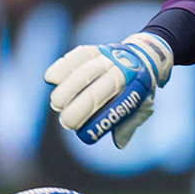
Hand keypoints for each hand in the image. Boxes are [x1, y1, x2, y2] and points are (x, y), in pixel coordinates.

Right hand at [45, 33, 172, 148]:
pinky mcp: (94, 50)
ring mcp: (108, 58)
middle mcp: (124, 71)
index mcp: (138, 88)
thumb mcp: (142, 107)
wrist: (143, 57)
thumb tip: (119, 143)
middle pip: (98, 91)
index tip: (83, 136)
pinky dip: (61, 67)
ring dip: (67, 90)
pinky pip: (75, 56)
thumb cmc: (138, 89)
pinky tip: (51, 79)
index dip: (99, 124)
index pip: (119, 108)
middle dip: (79, 108)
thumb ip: (129, 123)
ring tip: (56, 104)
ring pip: (84, 73)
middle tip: (65, 122)